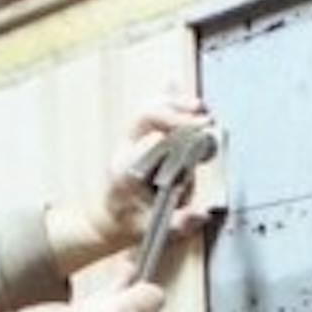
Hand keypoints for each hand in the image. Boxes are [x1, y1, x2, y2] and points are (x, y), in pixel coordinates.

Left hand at [45, 93, 215, 272]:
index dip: (178, 132)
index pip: (152, 139)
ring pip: (149, 109)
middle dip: (176, 114)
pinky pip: (151, 111)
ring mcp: (131, 141)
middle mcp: (127, 149)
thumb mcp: (155, 230)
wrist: (107, 221)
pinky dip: (165, 99)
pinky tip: (174, 82)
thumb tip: (201, 214)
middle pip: (147, 115)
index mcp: (127, 169)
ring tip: (199, 108)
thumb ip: (178, 224)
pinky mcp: (139, 138)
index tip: (202, 132)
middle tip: (203, 120)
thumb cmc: (129, 225)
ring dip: (174, 104)